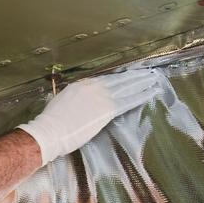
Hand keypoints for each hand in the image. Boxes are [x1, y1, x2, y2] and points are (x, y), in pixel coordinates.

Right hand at [19, 68, 167, 162]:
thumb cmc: (50, 122)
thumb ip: (73, 99)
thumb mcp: (60, 103)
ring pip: (127, 87)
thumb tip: (77, 103)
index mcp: (82, 84)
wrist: (49, 131)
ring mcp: (102, 97)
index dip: (120, 76)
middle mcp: (94, 87)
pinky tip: (152, 91)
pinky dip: (142, 94)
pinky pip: (129, 100)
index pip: (106, 79)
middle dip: (135, 76)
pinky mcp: (108, 110)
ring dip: (142, 82)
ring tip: (154, 78)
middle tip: (149, 72)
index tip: (129, 74)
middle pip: (119, 79)